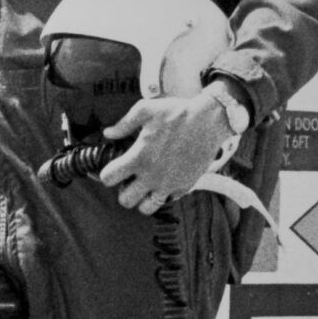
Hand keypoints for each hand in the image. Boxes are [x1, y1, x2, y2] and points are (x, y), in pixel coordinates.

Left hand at [98, 91, 232, 212]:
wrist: (209, 121)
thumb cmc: (177, 113)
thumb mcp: (146, 110)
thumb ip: (124, 124)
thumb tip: (108, 133)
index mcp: (139, 157)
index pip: (108, 178)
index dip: (107, 173)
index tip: (114, 167)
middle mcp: (152, 176)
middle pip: (125, 200)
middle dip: (123, 190)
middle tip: (129, 179)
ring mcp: (169, 184)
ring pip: (146, 208)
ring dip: (142, 199)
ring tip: (145, 185)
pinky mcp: (184, 186)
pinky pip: (167, 201)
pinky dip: (163, 194)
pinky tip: (164, 180)